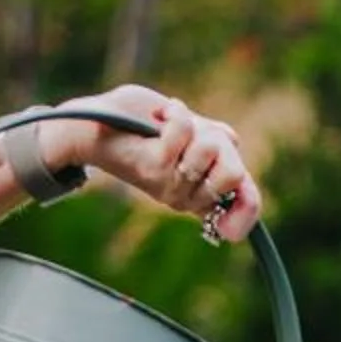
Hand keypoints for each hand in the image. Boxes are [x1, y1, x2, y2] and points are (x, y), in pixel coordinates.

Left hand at [47, 84, 262, 243]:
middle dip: (220, 144)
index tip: (232, 226)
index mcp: (200, 189)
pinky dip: (175, 115)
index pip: (242, 207)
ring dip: (192, 126)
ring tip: (166, 125)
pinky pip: (184, 134)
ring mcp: (171, 186)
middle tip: (193, 135)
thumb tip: (234, 142)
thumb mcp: (188, 126)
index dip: (248, 211)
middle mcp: (187, 195)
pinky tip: (160, 118)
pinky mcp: (155, 168)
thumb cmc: (138, 121)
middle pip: (235, 174)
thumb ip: (214, 136)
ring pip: (211, 150)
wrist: (93, 121)